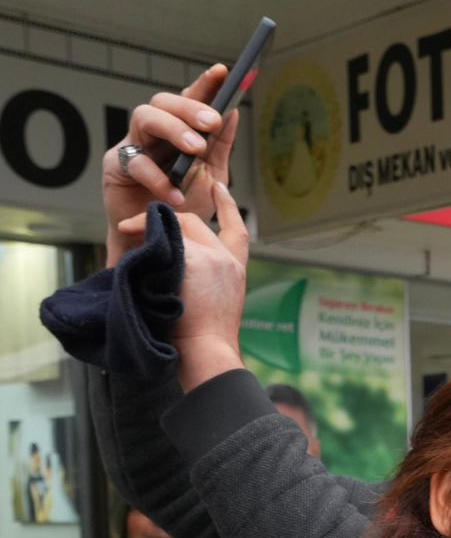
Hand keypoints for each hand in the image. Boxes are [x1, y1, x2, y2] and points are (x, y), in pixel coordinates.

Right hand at [104, 65, 239, 262]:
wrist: (159, 243)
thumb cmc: (184, 208)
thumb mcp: (211, 177)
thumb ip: (220, 147)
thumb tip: (233, 112)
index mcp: (177, 132)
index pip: (188, 100)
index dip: (203, 84)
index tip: (222, 72)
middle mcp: (153, 133)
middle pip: (162, 101)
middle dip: (189, 107)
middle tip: (212, 122)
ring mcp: (132, 147)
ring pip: (144, 117)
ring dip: (172, 129)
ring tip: (195, 149)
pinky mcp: (114, 169)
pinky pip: (135, 164)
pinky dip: (158, 179)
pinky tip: (176, 194)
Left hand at [116, 189, 249, 392]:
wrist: (207, 350)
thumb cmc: (205, 342)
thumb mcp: (213, 307)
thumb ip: (202, 284)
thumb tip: (175, 276)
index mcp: (236, 271)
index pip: (238, 231)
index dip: (229, 208)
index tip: (221, 188)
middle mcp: (228, 260)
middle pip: (197, 224)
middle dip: (167, 218)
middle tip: (137, 223)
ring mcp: (213, 257)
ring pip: (178, 225)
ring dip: (148, 226)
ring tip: (126, 231)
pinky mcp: (194, 258)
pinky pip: (162, 235)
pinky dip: (142, 234)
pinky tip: (126, 236)